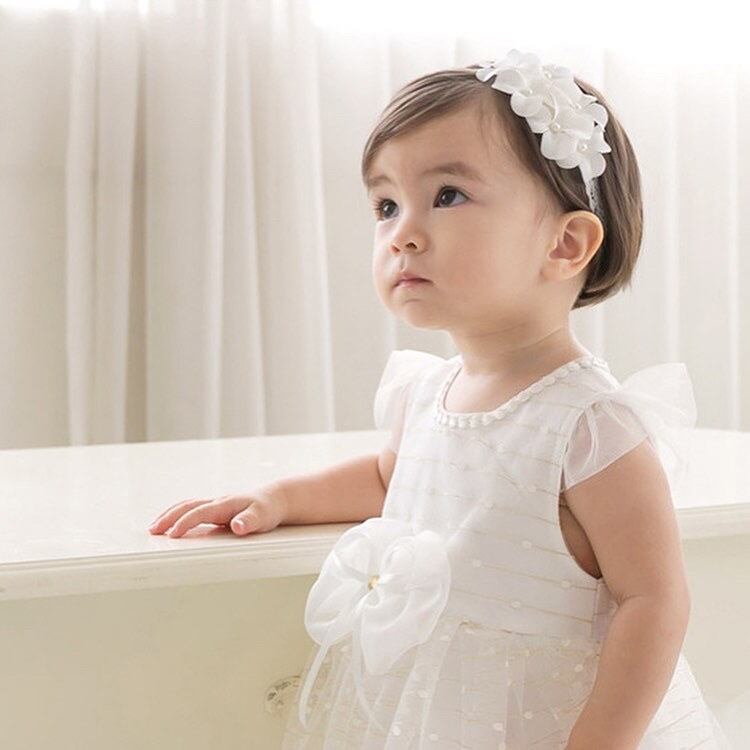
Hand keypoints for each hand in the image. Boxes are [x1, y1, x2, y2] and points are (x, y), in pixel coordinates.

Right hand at [147, 482, 286, 537]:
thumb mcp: (263, 517)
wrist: (275, 499)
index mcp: (226, 504)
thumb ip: (250, 521)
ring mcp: (216, 505)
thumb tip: (238, 526)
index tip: (171, 534)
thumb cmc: (268, 509)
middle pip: (188, 506)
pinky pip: (193, 510)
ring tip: (154, 528)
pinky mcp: (216, 510)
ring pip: (188, 506)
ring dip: (170, 515)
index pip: (200, 512)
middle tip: (152, 530)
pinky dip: (179, 515)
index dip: (185, 523)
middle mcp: (218, 502)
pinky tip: (172, 524)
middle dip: (168, 517)